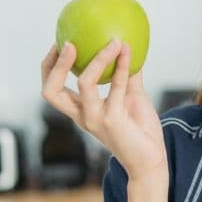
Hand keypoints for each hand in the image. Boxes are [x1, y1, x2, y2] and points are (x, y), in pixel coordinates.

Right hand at [41, 40, 167, 181]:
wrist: (151, 159)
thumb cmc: (139, 130)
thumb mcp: (131, 97)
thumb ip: (126, 75)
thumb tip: (128, 48)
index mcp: (80, 111)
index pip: (52, 89)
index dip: (50, 67)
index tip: (60, 42)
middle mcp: (82, 116)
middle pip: (51, 91)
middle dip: (55, 66)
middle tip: (68, 43)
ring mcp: (95, 119)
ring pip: (86, 83)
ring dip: (99, 58)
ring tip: (114, 42)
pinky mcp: (113, 120)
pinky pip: (116, 87)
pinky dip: (122, 66)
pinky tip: (129, 52)